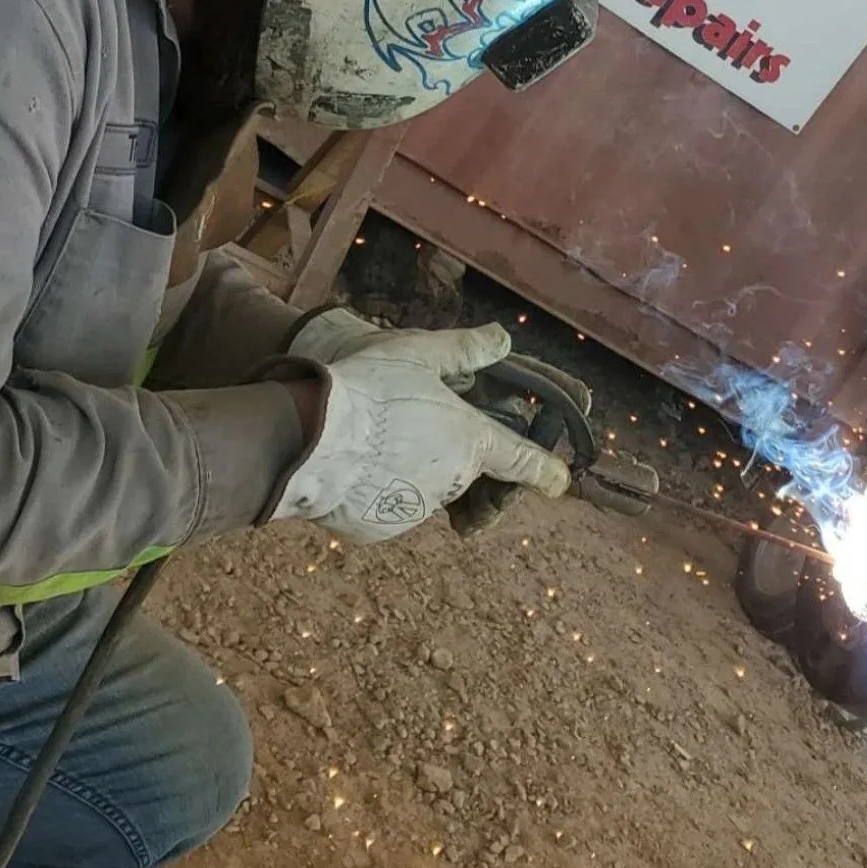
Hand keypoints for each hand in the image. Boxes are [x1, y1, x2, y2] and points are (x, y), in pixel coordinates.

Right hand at [273, 322, 569, 541]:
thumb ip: (465, 349)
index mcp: (470, 441)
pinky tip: (353, 465)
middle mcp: (451, 481)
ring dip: (409, 471)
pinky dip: (377, 491)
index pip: (522, 461)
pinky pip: (386, 509)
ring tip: (373, 439)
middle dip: (447, 457)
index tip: (560, 482)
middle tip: (411, 426)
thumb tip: (503, 338)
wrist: (307, 437)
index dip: (545, 471)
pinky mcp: (379, 528)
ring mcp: (415, 510)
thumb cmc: (367, 389)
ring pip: (422, 489)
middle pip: (463, 473)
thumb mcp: (419, 354)